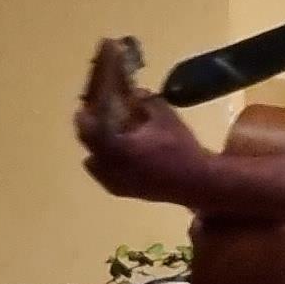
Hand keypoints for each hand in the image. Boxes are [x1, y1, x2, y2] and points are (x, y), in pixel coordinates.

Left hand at [75, 93, 207, 204]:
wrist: (197, 183)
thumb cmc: (182, 149)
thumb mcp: (167, 117)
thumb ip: (147, 101)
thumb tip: (135, 92)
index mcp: (116, 146)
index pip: (89, 124)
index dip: (89, 109)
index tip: (90, 100)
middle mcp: (108, 165)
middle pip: (87, 141)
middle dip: (91, 125)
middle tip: (96, 113)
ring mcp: (112, 181)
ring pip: (92, 160)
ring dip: (98, 146)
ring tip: (109, 137)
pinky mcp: (120, 191)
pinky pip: (103, 174)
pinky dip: (106, 162)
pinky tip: (120, 157)